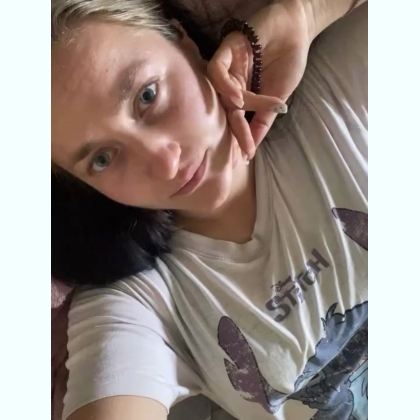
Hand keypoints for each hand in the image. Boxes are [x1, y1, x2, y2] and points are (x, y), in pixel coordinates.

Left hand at [207, 0, 312, 158]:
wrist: (298, 30)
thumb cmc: (287, 62)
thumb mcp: (278, 98)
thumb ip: (263, 120)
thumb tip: (253, 146)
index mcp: (241, 96)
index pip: (236, 121)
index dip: (240, 139)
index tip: (246, 158)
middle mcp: (230, 85)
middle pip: (225, 111)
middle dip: (234, 131)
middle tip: (242, 149)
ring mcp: (227, 69)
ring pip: (220, 94)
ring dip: (232, 107)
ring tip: (242, 119)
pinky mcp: (226, 51)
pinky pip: (217, 71)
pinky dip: (225, 85)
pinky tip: (237, 96)